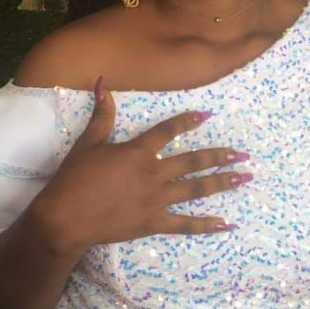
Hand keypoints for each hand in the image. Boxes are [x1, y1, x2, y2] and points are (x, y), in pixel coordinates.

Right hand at [33, 76, 251, 255]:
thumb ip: (101, 115)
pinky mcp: (153, 223)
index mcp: (138, 151)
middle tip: (242, 154)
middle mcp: (154, 173)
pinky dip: (206, 225)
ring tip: (243, 178)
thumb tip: (102, 83)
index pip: (168, 131)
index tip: (207, 116)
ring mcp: (156, 200)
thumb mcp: (87, 143)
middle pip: (193, 162)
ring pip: (196, 189)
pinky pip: (185, 225)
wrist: (66, 218)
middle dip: (219, 156)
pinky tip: (225, 224)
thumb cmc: (74, 179)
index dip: (187, 121)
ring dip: (222, 183)